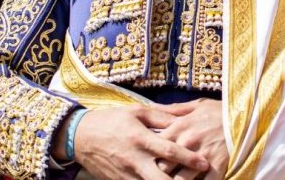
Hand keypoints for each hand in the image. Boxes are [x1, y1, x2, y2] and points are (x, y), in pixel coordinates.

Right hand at [72, 106, 208, 179]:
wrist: (80, 136)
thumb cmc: (112, 120)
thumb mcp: (137, 112)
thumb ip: (162, 116)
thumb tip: (185, 119)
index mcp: (141, 139)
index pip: (169, 151)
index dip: (189, 158)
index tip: (205, 162)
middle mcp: (134, 159)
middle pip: (161, 179)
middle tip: (198, 179)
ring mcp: (125, 174)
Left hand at [154, 99, 228, 179]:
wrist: (248, 116)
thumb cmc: (222, 111)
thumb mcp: (198, 105)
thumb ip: (174, 109)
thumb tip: (152, 107)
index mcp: (180, 128)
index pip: (155, 148)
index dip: (152, 157)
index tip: (152, 161)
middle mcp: (187, 143)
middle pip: (163, 168)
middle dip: (161, 173)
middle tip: (161, 174)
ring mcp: (202, 157)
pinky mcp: (216, 168)